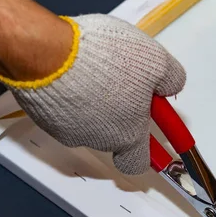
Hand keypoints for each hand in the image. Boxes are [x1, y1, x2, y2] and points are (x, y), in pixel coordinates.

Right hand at [0, 14, 185, 174]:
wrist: (46, 54)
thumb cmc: (103, 61)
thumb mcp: (154, 61)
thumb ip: (170, 78)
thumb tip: (171, 86)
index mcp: (127, 136)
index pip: (139, 163)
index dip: (148, 151)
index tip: (153, 134)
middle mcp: (98, 140)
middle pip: (114, 136)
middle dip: (119, 113)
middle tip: (121, 82)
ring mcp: (67, 131)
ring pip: (87, 121)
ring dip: (93, 102)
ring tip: (93, 69)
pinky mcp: (44, 118)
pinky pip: (64, 109)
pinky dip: (69, 95)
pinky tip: (70, 71)